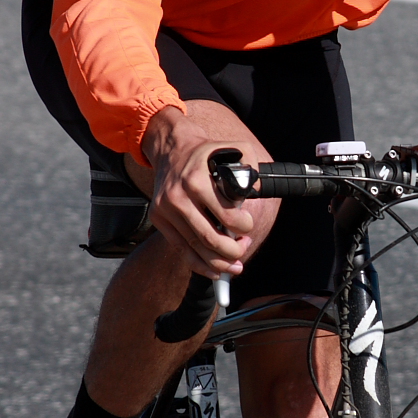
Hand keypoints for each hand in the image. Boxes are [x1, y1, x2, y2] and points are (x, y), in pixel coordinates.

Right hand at [136, 102, 277, 277]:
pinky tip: (216, 271)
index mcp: (196, 181)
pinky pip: (181, 249)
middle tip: (244, 246)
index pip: (225, 216)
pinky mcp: (159, 219)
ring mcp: (165, 210)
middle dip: (233, 251)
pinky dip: (200, 265)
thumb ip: (251, 168)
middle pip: (209, 238)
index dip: (242, 227)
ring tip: (235, 265)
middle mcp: (177, 197)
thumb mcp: (233, 149)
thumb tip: (258, 191)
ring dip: (219, 262)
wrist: (171, 147)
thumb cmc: (206, 152)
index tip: (247, 226)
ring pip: (196, 248)